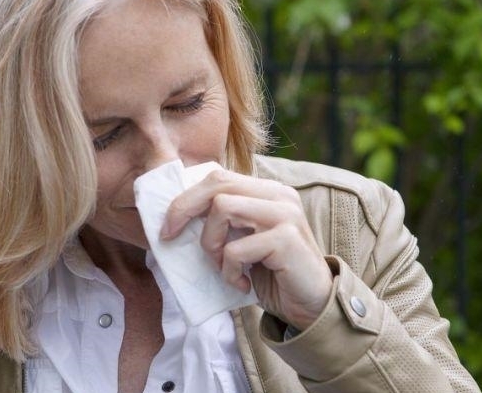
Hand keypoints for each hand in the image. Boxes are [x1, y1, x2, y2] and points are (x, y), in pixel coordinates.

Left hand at [160, 169, 332, 329]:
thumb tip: (175, 215)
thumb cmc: (273, 274)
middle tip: (170, 236)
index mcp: (268, 190)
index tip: (169, 225)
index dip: (186, 198)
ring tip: (225, 268)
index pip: (218, 177)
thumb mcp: (244, 240)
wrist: (312, 305)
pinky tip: (243, 284)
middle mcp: (279, 195)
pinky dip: (230, 272)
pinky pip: (235, 249)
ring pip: (222, 209)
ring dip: (211, 245)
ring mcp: (285, 214)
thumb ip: (224, 221)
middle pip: (217, 185)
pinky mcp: (286, 238)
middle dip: (184, 210)